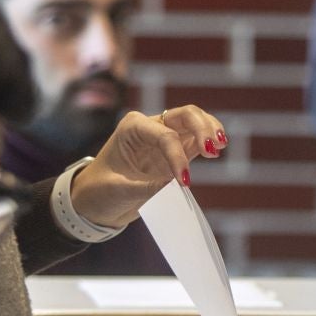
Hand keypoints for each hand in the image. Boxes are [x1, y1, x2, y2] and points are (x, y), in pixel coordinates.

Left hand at [70, 106, 227, 228]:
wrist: (94, 201)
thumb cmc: (100, 191)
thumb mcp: (117, 190)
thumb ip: (146, 187)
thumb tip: (176, 184)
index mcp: (132, 127)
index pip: (165, 135)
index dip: (178, 156)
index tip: (184, 182)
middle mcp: (150, 126)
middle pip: (186, 114)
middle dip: (203, 128)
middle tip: (214, 149)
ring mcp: (164, 136)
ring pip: (195, 122)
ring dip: (210, 130)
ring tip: (220, 146)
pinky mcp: (175, 151)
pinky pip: (197, 139)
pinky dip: (209, 142)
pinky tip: (218, 150)